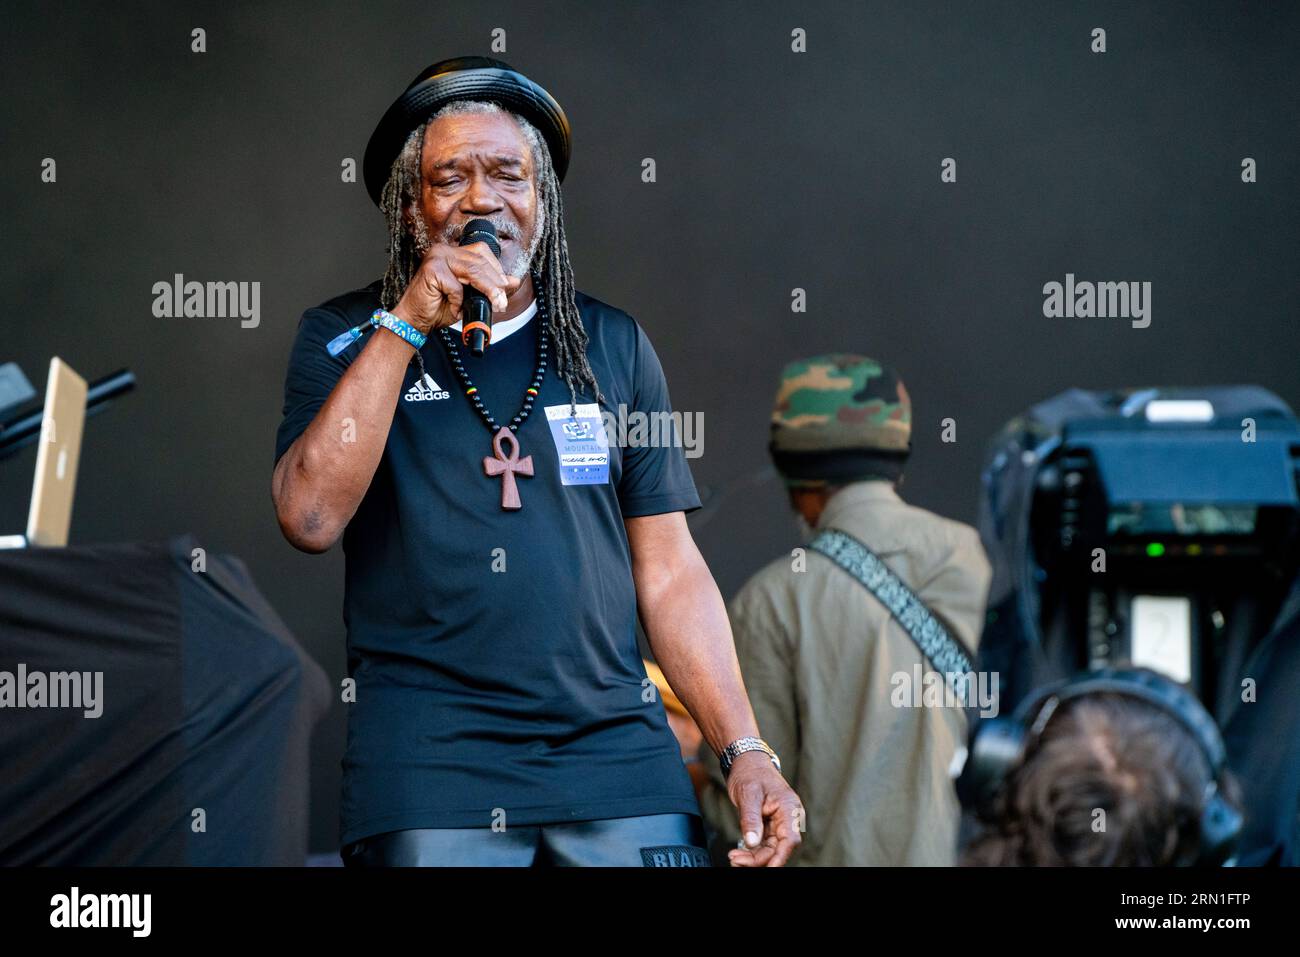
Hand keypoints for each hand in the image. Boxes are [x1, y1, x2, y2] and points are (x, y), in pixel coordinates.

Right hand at [391, 238, 522, 334]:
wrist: (415, 320)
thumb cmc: (440, 307)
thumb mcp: (470, 296)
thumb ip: (490, 286)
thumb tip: (513, 280)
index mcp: (453, 252)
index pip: (482, 251)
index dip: (497, 268)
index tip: (506, 287)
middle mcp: (444, 250)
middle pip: (480, 261)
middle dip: (496, 282)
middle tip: (503, 301)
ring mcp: (437, 257)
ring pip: (473, 271)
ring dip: (487, 290)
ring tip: (495, 304)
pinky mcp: (432, 270)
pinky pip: (456, 285)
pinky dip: (459, 300)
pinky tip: (457, 309)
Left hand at [724, 750, 803, 866]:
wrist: (746, 762)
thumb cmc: (750, 773)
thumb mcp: (748, 794)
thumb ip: (751, 819)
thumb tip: (751, 843)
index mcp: (789, 809)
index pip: (790, 839)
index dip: (780, 857)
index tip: (768, 868)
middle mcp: (787, 818)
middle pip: (778, 848)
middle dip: (758, 859)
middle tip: (736, 860)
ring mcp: (778, 823)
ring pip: (770, 849)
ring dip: (753, 858)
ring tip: (734, 859)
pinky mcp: (769, 826)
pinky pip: (763, 845)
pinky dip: (751, 852)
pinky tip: (738, 855)